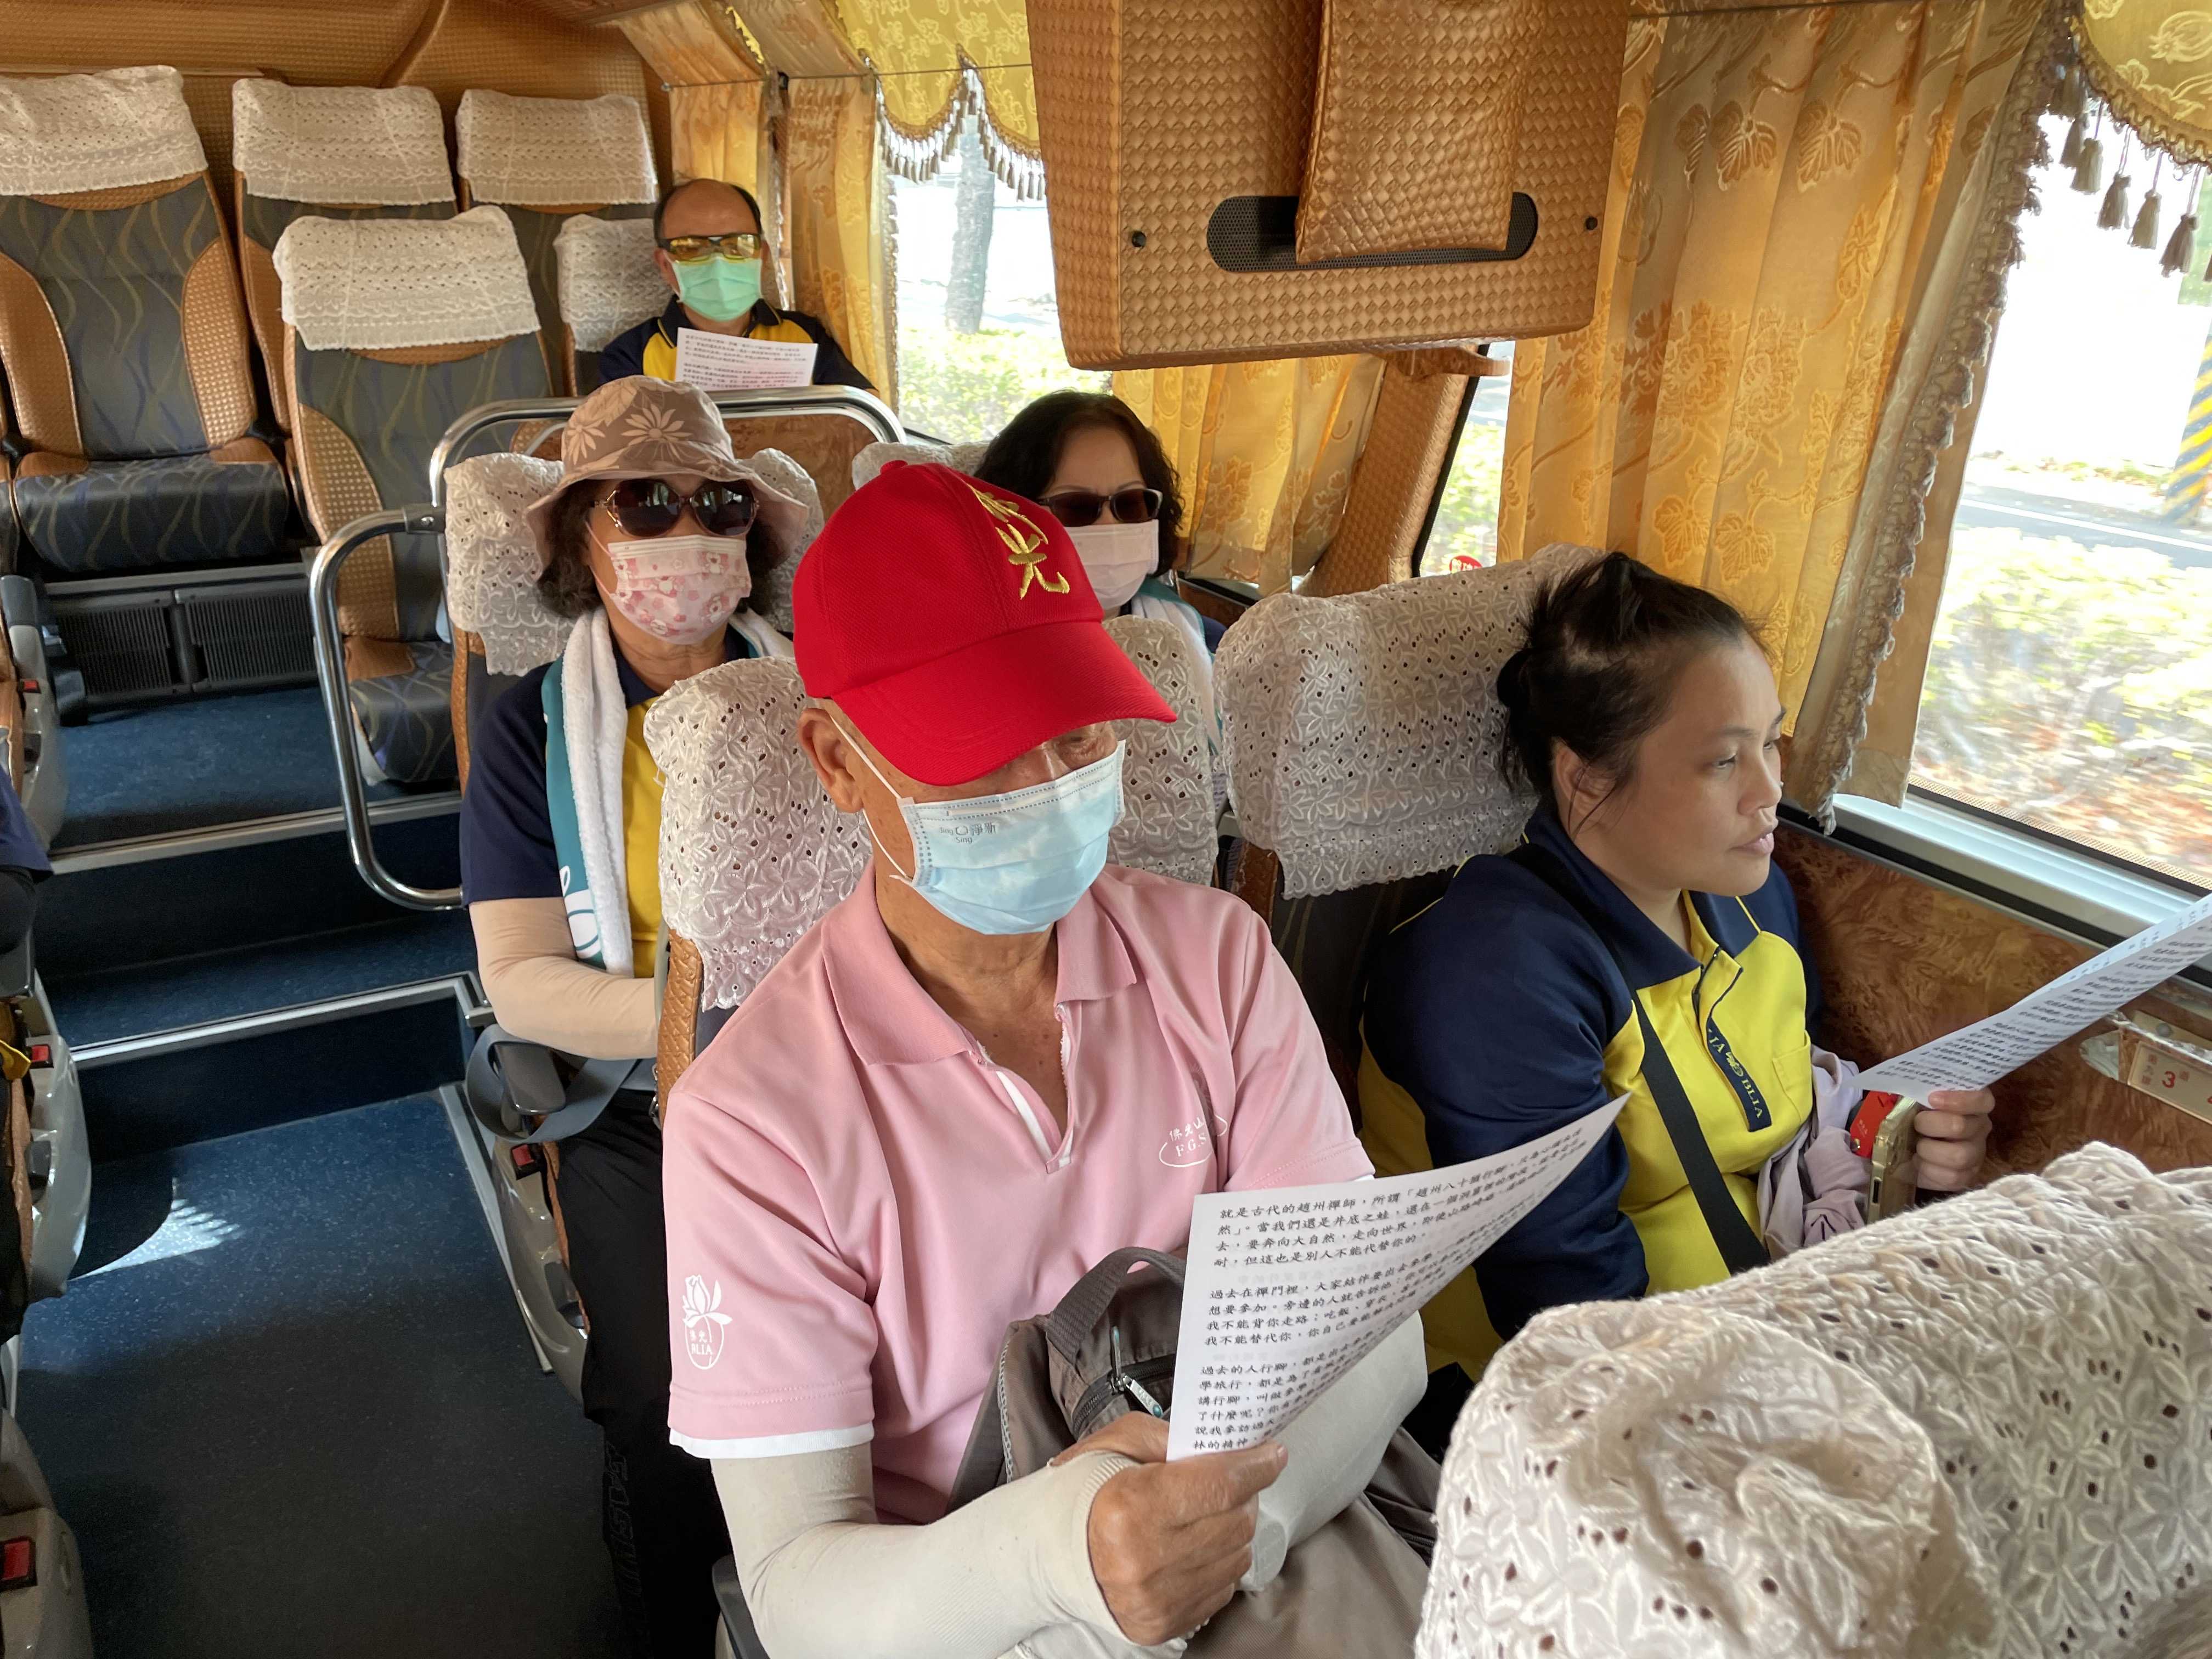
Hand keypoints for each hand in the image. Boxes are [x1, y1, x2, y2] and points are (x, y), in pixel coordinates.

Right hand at [1068, 1416, 1286, 1645]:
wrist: (1055, 1553)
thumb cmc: (1086, 1493)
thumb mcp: (1117, 1443)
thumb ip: (1169, 1436)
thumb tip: (1223, 1448)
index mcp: (1132, 1507)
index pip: (1220, 1485)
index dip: (1255, 1466)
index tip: (1271, 1454)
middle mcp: (1147, 1560)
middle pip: (1236, 1521)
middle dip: (1243, 1494)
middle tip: (1230, 1479)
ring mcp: (1159, 1598)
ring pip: (1238, 1556)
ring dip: (1233, 1529)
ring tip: (1207, 1513)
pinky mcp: (1167, 1623)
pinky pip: (1224, 1587)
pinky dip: (1219, 1561)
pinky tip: (1195, 1545)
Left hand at [1913, 1088, 1995, 1191]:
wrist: (1908, 1144)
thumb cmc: (1916, 1112)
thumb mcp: (1917, 1095)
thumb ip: (1918, 1087)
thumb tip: (1905, 1080)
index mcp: (1973, 1103)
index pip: (1981, 1099)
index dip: (1959, 1100)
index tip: (1932, 1099)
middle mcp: (1980, 1127)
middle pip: (1960, 1126)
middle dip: (1929, 1124)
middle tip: (1916, 1124)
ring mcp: (1976, 1154)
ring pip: (1958, 1156)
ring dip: (1928, 1150)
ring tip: (1917, 1146)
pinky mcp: (1966, 1176)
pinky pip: (1951, 1178)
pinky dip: (1927, 1169)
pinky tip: (1918, 1161)